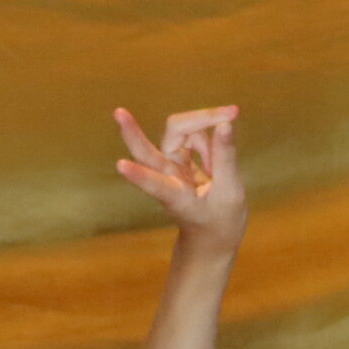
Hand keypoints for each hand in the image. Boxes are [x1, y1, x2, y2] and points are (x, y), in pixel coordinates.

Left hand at [115, 105, 244, 249]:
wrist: (211, 236)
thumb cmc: (219, 222)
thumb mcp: (230, 192)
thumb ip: (225, 157)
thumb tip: (225, 123)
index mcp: (175, 197)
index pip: (155, 185)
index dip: (139, 176)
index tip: (120, 166)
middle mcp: (166, 178)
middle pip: (147, 150)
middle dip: (133, 132)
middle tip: (118, 112)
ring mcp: (169, 166)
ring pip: (179, 131)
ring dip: (204, 126)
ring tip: (223, 164)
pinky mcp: (177, 158)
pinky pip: (193, 135)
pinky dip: (209, 139)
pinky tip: (216, 163)